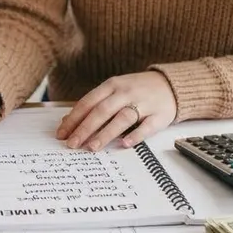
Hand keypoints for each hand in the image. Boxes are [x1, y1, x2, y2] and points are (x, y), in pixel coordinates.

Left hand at [57, 71, 177, 151]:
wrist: (171, 84)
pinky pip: (147, 126)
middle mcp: (126, 92)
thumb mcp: (113, 91)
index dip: (73, 119)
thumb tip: (67, 122)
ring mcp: (143, 103)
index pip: (88, 102)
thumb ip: (93, 105)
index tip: (61, 134)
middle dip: (84, 128)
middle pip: (102, 111)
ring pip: (122, 118)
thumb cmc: (136, 90)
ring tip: (92, 147)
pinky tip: (124, 144)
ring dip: (105, 133)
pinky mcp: (159, 115)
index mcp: (112, 86)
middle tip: (72, 145)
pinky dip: (136, 135)